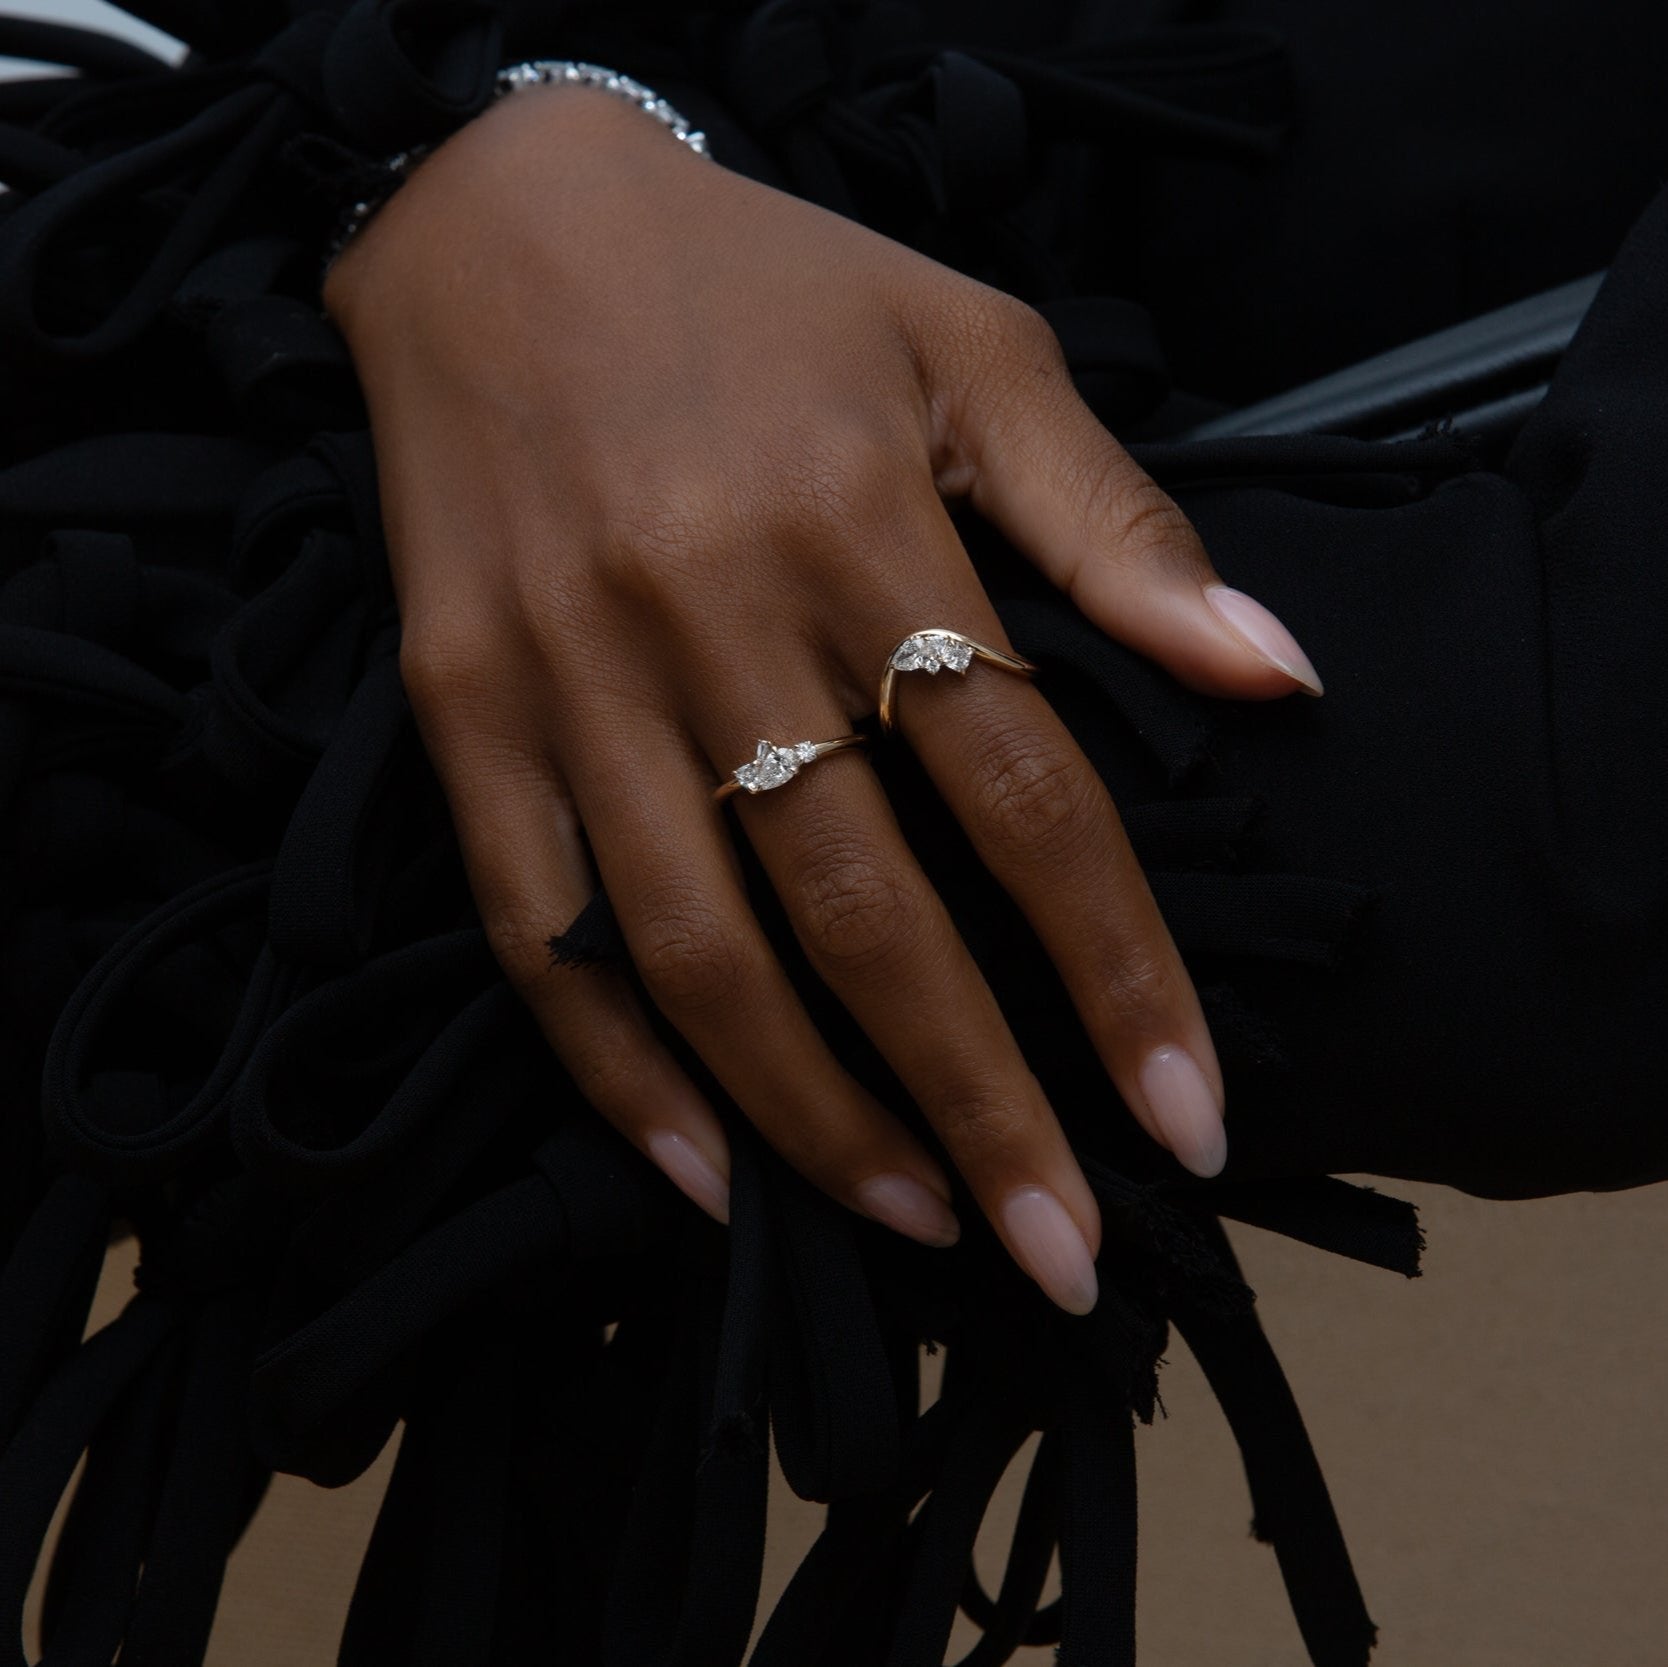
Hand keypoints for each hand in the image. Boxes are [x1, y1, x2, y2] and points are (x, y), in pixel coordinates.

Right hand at [323, 85, 1321, 1314]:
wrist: (497, 222)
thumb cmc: (760, 284)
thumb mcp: (966, 348)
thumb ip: (1115, 523)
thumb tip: (1268, 674)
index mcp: (857, 522)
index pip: (1025, 790)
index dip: (1115, 968)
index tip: (1188, 1115)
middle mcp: (711, 616)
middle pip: (868, 908)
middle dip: (979, 1100)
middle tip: (1061, 1249)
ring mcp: (571, 677)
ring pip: (700, 947)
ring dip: (817, 1112)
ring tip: (918, 1220)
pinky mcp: (466, 713)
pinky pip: (534, 922)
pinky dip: (613, 1063)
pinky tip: (700, 1169)